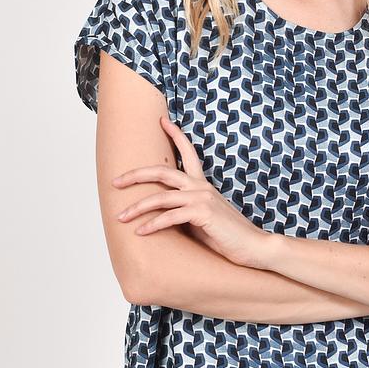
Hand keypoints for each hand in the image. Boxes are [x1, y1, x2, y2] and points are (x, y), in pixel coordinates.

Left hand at [112, 115, 270, 267]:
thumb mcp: (203, 217)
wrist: (253, 246)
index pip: (189, 153)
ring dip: (137, 207)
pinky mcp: (203, 214)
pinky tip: (141, 232)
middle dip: (135, 176)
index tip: (162, 121)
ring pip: (161, 197)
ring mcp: (202, 199)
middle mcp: (201, 187)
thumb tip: (161, 214)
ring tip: (120, 217)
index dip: (176, 135)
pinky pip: (170, 217)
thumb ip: (185, 210)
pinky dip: (153, 225)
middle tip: (115, 182)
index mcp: (202, 185)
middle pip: (162, 172)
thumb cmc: (227, 235)